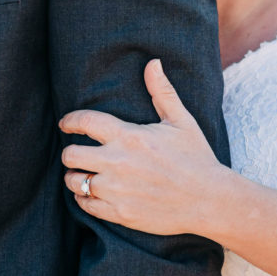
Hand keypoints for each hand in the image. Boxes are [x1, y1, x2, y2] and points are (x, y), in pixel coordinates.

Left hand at [59, 59, 226, 235]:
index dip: (70, 120)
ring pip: (74, 181)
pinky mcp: (119, 213)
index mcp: (129, 136)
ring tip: (83, 174)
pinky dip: (84, 198)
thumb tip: (153, 62)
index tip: (67, 124)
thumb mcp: (182, 121)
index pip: (85, 122)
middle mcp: (118, 162)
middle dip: (71, 152)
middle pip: (71, 154)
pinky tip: (92, 194)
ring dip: (75, 177)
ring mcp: (117, 190)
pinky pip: (85, 205)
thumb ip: (162, 92)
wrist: (209, 200)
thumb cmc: (197, 158)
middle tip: (77, 153)